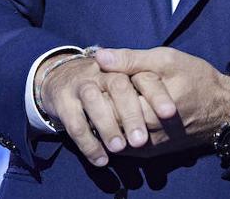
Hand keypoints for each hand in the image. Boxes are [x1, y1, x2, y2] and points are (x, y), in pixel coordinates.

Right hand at [36, 54, 158, 166]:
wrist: (59, 76)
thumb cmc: (103, 83)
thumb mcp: (126, 80)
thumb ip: (146, 91)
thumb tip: (170, 111)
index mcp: (122, 68)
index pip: (142, 76)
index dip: (156, 94)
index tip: (169, 113)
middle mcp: (101, 73)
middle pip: (118, 87)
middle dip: (130, 113)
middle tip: (141, 140)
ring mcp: (80, 85)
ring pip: (93, 99)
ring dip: (106, 124)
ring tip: (119, 147)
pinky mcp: (62, 101)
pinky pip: (74, 122)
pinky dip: (88, 143)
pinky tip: (101, 160)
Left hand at [94, 47, 229, 149]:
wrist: (223, 109)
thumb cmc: (196, 79)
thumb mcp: (166, 60)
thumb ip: (131, 59)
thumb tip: (99, 57)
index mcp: (151, 109)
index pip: (108, 105)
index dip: (95, 92)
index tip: (89, 81)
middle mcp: (149, 133)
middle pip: (109, 122)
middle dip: (98, 108)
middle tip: (89, 93)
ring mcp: (150, 146)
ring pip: (114, 136)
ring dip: (104, 121)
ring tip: (99, 103)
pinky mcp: (152, 152)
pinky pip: (124, 146)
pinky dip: (114, 131)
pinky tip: (111, 116)